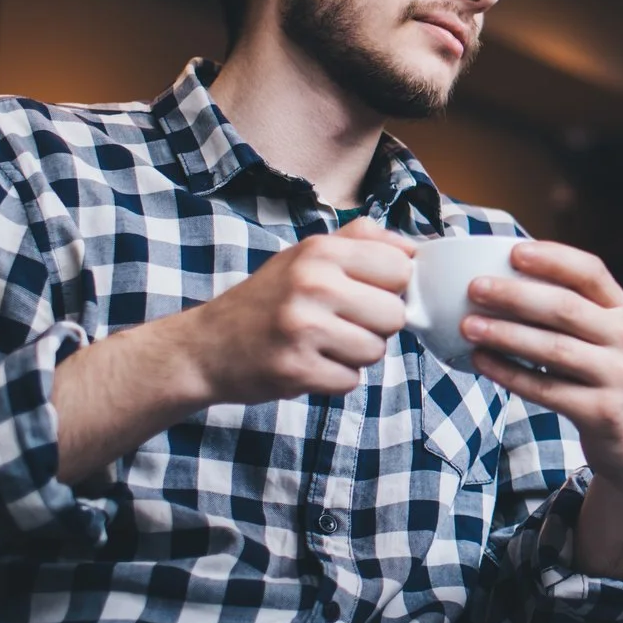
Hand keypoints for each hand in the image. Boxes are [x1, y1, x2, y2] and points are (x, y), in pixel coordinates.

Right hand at [55, 217, 411, 481]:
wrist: (205, 347)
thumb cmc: (268, 299)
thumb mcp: (307, 254)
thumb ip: (363, 241)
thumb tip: (416, 248)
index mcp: (320, 251)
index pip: (400, 268)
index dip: (391, 287)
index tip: (369, 293)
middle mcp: (312, 285)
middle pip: (394, 315)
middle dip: (376, 326)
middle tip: (342, 323)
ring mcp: (302, 329)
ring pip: (376, 351)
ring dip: (356, 355)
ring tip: (323, 344)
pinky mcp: (295, 370)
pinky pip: (350, 381)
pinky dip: (334, 378)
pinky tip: (309, 364)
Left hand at [459, 241, 622, 576]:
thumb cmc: (604, 377)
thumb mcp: (602, 337)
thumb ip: (568, 311)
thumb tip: (499, 278)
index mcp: (622, 311)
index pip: (591, 272)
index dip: (553, 258)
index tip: (514, 251)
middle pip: (566, 308)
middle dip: (516, 295)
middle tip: (474, 288)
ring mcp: (617, 376)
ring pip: (554, 349)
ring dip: (506, 335)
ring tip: (467, 325)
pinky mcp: (602, 411)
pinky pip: (547, 389)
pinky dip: (510, 374)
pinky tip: (482, 362)